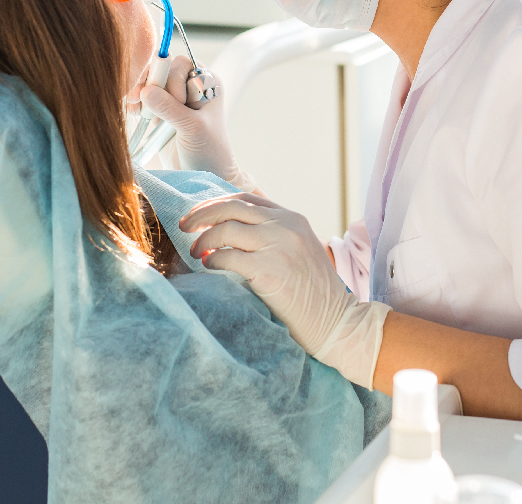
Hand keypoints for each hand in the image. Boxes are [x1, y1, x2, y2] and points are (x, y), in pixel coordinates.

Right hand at [139, 56, 255, 190]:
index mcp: (207, 83)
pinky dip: (136, 103)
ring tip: (134, 107)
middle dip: (150, 84)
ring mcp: (174, 99)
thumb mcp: (193, 129)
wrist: (202, 177)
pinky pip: (144, 99)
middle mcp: (190, 86)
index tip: (177, 101)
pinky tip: (133, 111)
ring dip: (140, 93)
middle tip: (140, 101)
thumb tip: (146, 91)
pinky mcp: (161, 112)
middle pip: (162, 70)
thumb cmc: (209, 152)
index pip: (182, 63)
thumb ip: (171, 109)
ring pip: (151, 83)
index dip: (173, 78)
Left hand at [179, 193, 389, 386]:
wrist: (337, 322)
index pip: (245, 199)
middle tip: (183, 227)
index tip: (198, 215)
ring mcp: (278, 246)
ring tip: (196, 253)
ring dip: (204, 240)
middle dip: (201, 215)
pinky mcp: (269, 270)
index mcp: (292, 218)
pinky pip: (227, 257)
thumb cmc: (315, 294)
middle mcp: (285, 226)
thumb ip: (274, 235)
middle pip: (231, 207)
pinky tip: (210, 267)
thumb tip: (230, 230)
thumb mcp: (300, 250)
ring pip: (226, 230)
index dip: (216, 204)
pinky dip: (212, 260)